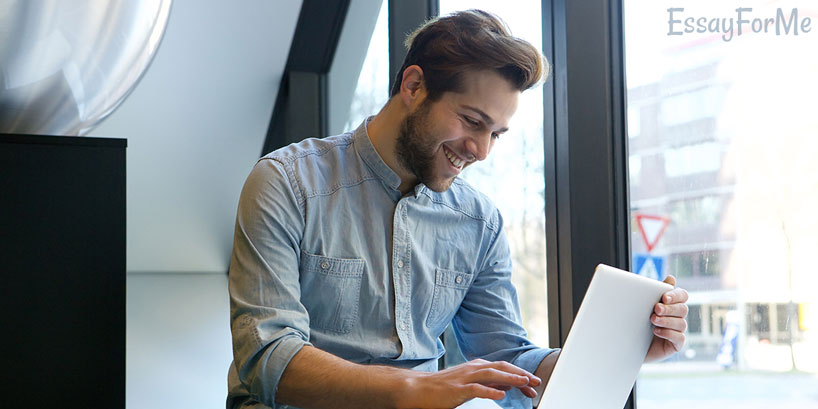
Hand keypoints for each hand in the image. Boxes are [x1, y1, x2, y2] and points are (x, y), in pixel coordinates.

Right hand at [398, 359, 540, 407]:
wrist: (417, 389)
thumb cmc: (442, 388)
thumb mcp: (469, 384)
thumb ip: (487, 383)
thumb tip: (507, 386)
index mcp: (476, 367)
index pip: (503, 368)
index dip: (520, 374)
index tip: (533, 384)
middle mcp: (472, 369)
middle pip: (501, 367)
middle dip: (520, 373)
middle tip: (536, 382)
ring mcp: (465, 378)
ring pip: (491, 374)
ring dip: (510, 378)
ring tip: (524, 383)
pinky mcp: (457, 389)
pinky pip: (476, 389)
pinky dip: (490, 392)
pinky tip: (501, 397)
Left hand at [645, 275, 688, 361]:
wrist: (628, 343)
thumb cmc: (637, 321)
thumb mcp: (644, 305)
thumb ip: (656, 291)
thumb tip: (671, 277)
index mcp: (671, 304)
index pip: (682, 295)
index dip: (676, 295)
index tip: (664, 297)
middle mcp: (677, 316)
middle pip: (683, 309)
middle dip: (669, 308)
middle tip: (656, 309)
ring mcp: (677, 331)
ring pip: (681, 323)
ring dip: (667, 320)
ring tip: (653, 320)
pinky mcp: (675, 344)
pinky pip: (679, 338)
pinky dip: (669, 333)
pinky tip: (657, 331)